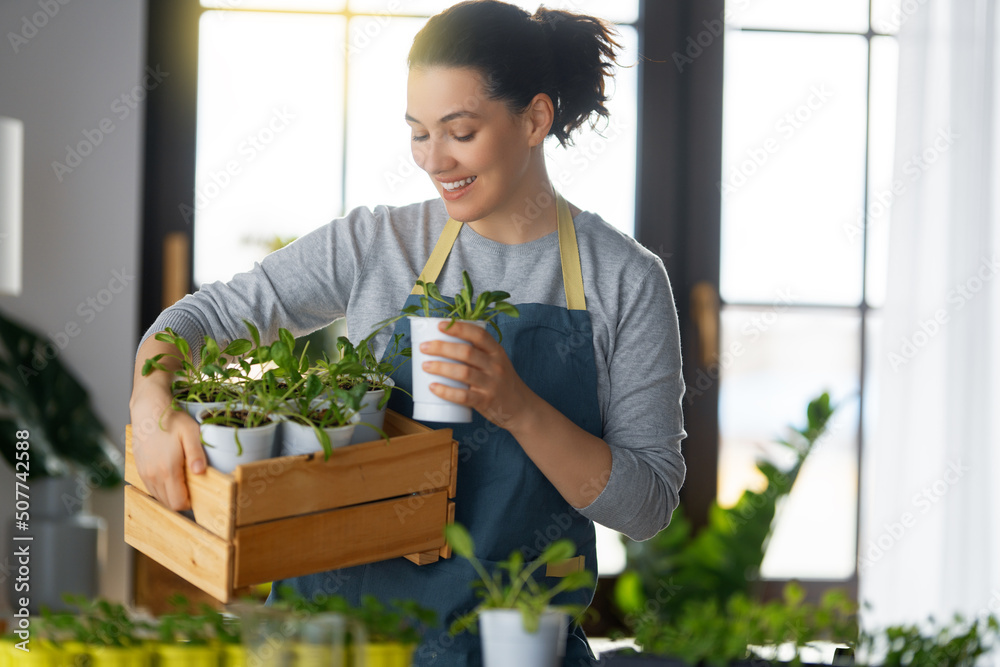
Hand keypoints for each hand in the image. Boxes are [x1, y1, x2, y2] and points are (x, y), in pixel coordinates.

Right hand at [128, 376, 205, 510]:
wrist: (148, 409)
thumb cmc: (172, 419)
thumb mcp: (191, 433)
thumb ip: (196, 453)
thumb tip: (200, 472)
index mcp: (167, 470)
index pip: (178, 502)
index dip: (189, 503)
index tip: (198, 495)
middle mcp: (153, 475)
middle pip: (168, 502)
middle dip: (181, 500)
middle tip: (193, 488)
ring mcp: (144, 472)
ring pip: (158, 496)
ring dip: (170, 494)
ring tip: (182, 481)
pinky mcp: (139, 468)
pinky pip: (150, 487)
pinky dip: (160, 488)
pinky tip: (169, 476)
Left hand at [419, 320, 536, 430]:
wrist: (521, 408)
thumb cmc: (502, 382)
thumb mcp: (497, 361)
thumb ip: (478, 352)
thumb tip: (444, 341)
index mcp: (497, 351)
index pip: (478, 334)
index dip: (458, 328)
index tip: (440, 325)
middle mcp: (495, 366)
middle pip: (466, 352)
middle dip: (442, 348)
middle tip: (424, 347)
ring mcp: (491, 384)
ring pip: (463, 373)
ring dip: (441, 367)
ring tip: (425, 366)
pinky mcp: (486, 401)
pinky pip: (463, 396)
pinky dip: (446, 391)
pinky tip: (433, 387)